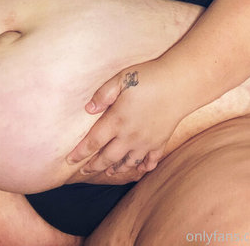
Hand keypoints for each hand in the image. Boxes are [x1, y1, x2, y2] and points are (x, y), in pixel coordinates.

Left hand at [66, 60, 183, 176]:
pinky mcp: (161, 141)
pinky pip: (150, 160)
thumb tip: (88, 108)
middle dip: (94, 166)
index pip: (93, 142)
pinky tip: (140, 168)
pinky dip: (144, 167)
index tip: (69, 161)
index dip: (80, 153)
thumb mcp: (121, 79)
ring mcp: (146, 141)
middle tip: (84, 171)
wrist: (180, 84)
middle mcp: (130, 136)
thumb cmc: (149, 78)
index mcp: (117, 120)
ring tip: (108, 171)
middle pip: (108, 158)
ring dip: (116, 168)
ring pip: (128, 163)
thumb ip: (103, 94)